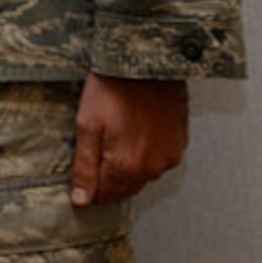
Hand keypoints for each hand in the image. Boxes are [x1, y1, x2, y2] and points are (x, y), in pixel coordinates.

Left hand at [70, 73, 188, 205]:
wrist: (146, 61)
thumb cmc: (112, 89)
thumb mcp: (87, 125)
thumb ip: (85, 167)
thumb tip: (81, 201)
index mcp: (126, 166)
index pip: (106, 196)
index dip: (91, 187)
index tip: (84, 168)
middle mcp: (153, 167)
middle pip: (126, 189)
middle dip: (109, 177)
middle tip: (98, 148)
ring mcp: (170, 156)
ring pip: (143, 175)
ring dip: (129, 166)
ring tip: (117, 136)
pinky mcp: (180, 143)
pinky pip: (160, 160)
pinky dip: (146, 153)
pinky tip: (136, 132)